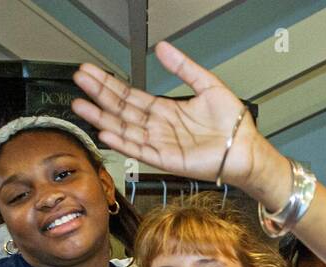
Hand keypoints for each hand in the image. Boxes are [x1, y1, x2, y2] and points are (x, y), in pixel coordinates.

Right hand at [71, 41, 275, 192]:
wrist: (246, 148)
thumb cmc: (232, 124)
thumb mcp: (207, 84)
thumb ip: (183, 67)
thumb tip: (163, 48)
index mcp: (166, 110)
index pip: (130, 95)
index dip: (109, 83)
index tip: (91, 72)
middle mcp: (160, 127)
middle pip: (122, 109)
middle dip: (99, 94)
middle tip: (78, 80)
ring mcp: (161, 144)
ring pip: (124, 129)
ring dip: (102, 117)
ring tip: (81, 105)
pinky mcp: (167, 160)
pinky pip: (139, 150)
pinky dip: (121, 141)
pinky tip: (105, 131)